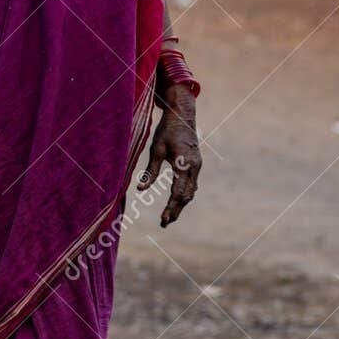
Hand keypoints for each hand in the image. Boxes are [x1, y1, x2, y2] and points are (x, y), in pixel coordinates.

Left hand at [137, 85, 200, 226]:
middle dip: (176, 211)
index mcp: (184, 164)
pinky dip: (185, 194)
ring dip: (181, 204)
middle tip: (164, 224)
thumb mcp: (156, 149)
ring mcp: (197, 166)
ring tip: (170, 216)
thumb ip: (150, 171)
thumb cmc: (167, 130)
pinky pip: (192, 184)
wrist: (182, 115)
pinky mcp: (196, 163)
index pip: (178, 193)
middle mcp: (194, 167)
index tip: (163, 220)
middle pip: (186, 196)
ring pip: (191, 191)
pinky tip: (178, 201)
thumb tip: (141, 190)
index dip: (171, 208)